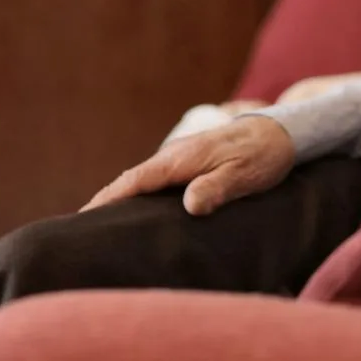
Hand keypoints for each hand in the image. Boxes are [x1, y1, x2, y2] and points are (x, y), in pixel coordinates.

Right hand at [81, 116, 295, 215]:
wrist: (280, 132)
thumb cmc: (262, 156)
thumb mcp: (243, 175)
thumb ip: (216, 189)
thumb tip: (190, 206)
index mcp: (181, 160)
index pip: (134, 180)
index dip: (108, 199)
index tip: (84, 217)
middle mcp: (174, 157)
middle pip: (131, 180)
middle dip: (105, 201)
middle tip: (79, 228)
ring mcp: (181, 158)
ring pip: (143, 180)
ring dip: (122, 198)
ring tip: (101, 225)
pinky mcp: (190, 163)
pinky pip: (157, 180)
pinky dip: (140, 193)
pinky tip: (138, 210)